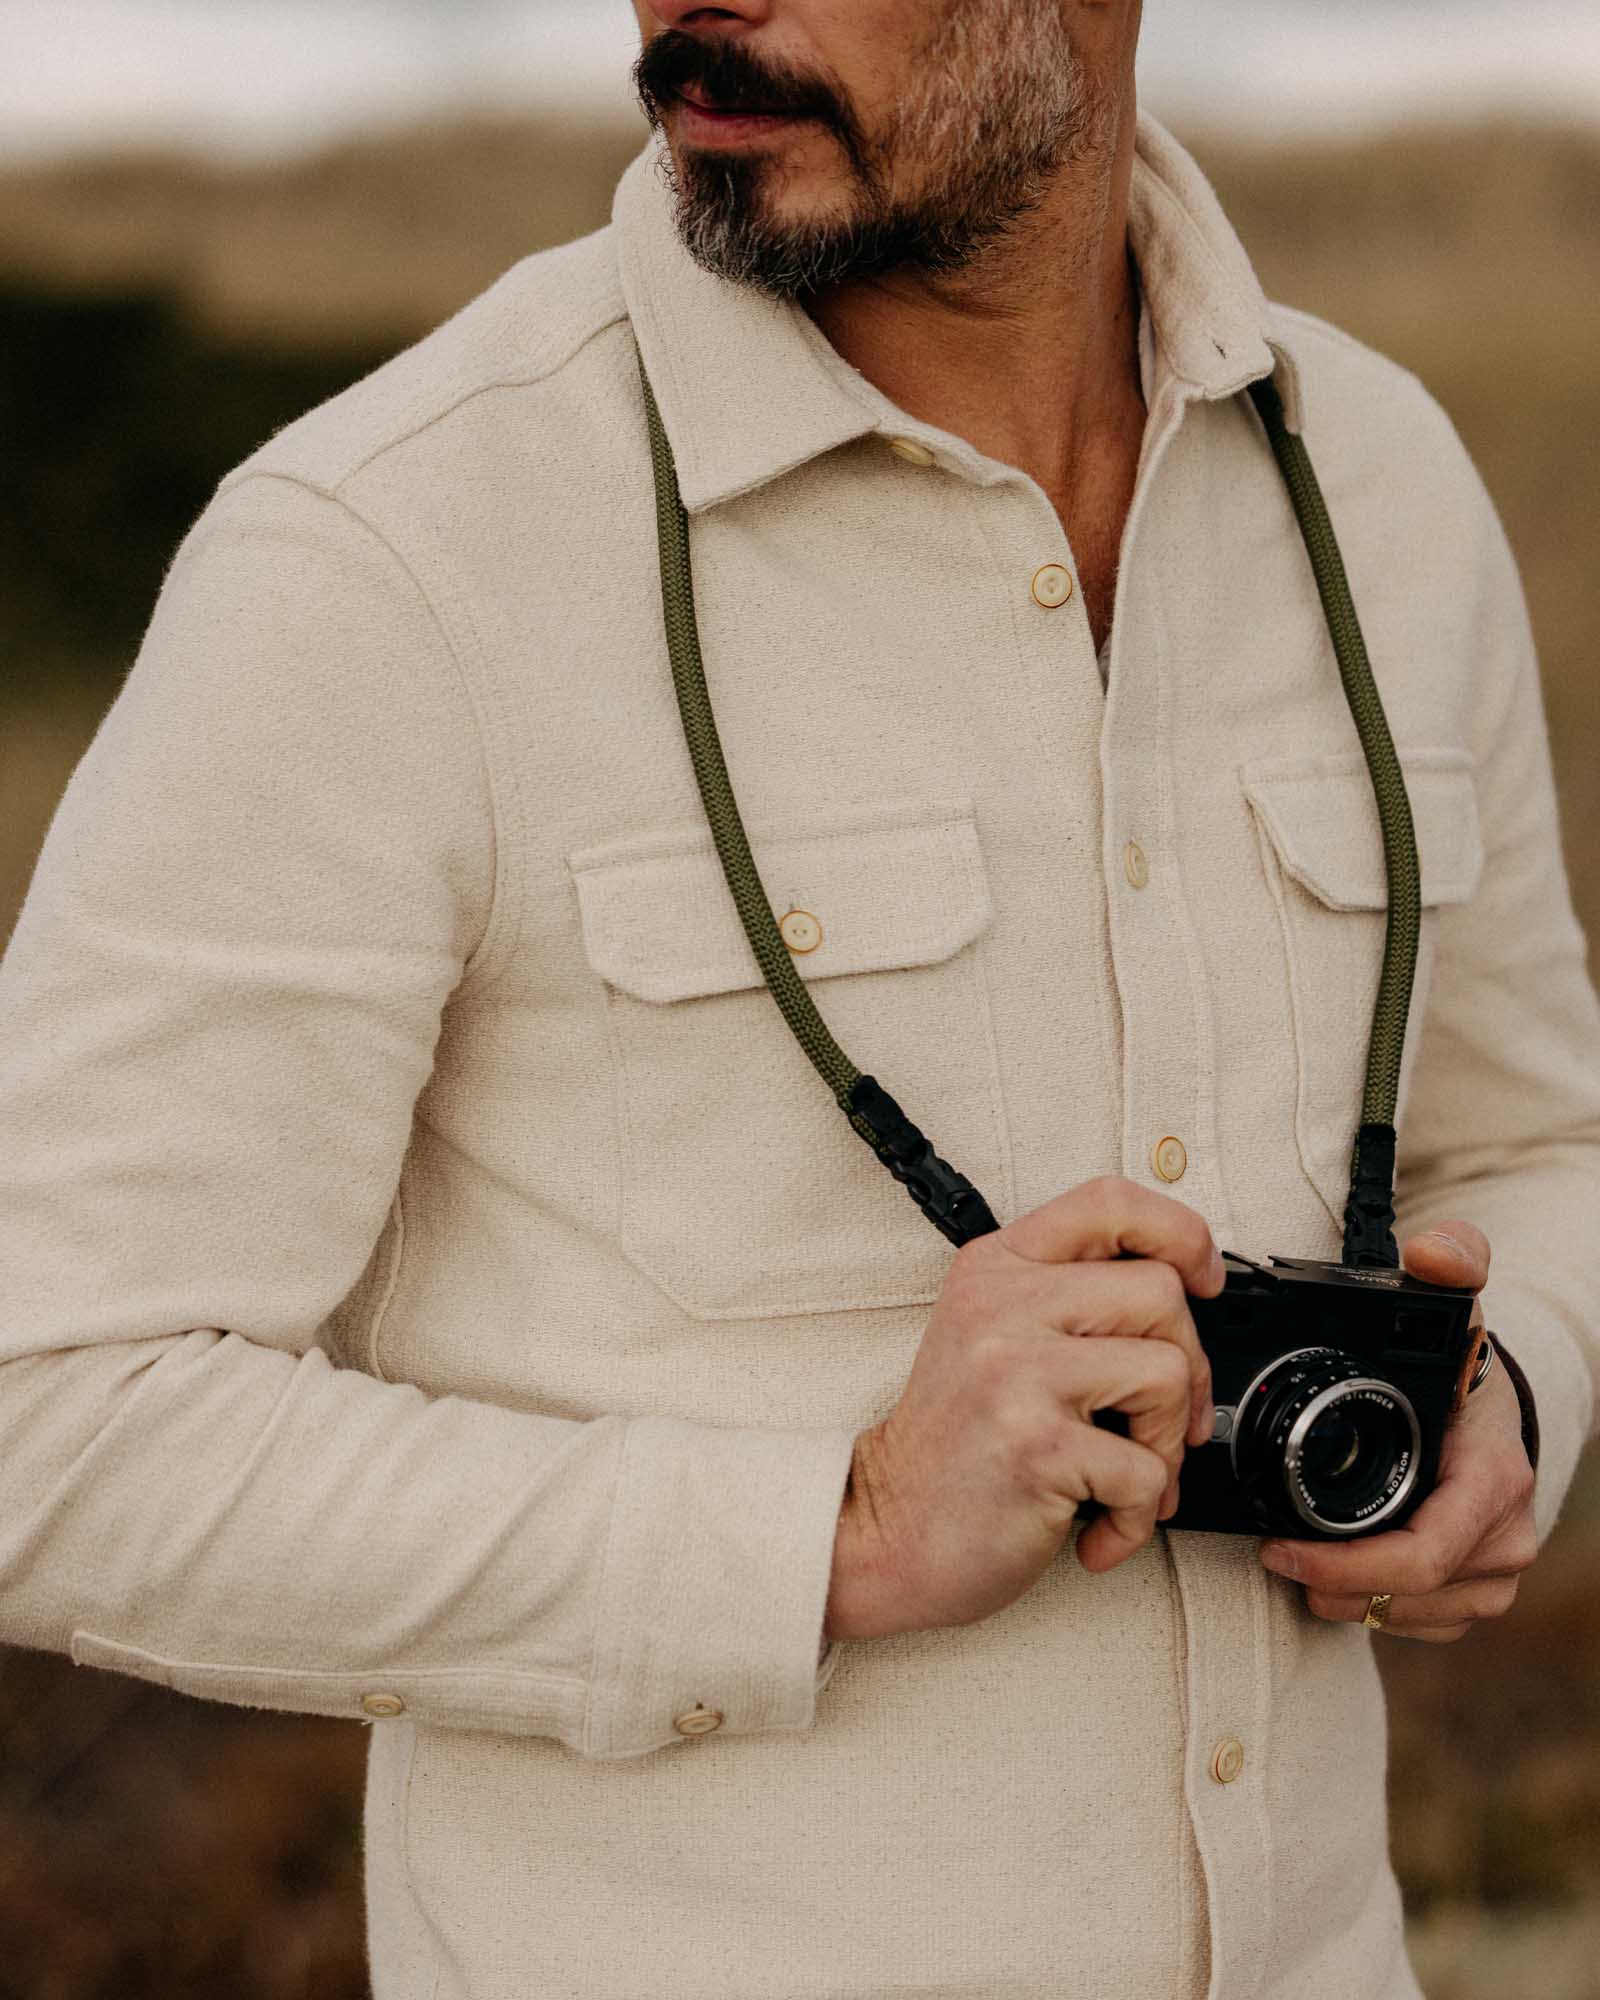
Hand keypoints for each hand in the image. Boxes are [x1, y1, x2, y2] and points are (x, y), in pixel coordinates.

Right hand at [823, 1177, 1222, 1642]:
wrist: (885, 1530)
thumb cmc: (954, 1444)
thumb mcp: (990, 1335)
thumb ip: (1065, 1297)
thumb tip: (1183, 1290)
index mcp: (995, 1267)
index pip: (1109, 1202)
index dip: (1180, 1232)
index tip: (1202, 1278)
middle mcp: (1001, 1305)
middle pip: (1160, 1292)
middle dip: (1187, 1366)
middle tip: (1158, 1420)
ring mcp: (1016, 1372)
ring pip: (1167, 1372)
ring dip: (1166, 1442)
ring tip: (1127, 1474)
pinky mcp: (1037, 1447)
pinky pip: (1146, 1468)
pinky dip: (1138, 1514)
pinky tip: (1100, 1525)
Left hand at [1257, 1221, 1537, 1641]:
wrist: (1490, 1408)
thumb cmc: (1461, 1368)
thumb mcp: (1457, 1305)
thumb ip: (1450, 1264)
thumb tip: (1436, 1250)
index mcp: (1494, 1478)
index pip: (1424, 1552)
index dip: (1348, 1565)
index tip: (1280, 1546)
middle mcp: (1505, 1534)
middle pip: (1410, 1591)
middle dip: (1332, 1584)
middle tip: (1272, 1555)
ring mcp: (1495, 1572)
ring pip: (1411, 1616)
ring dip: (1347, 1601)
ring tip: (1294, 1567)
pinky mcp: (1478, 1593)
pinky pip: (1421, 1625)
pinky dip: (1371, 1609)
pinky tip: (1333, 1585)